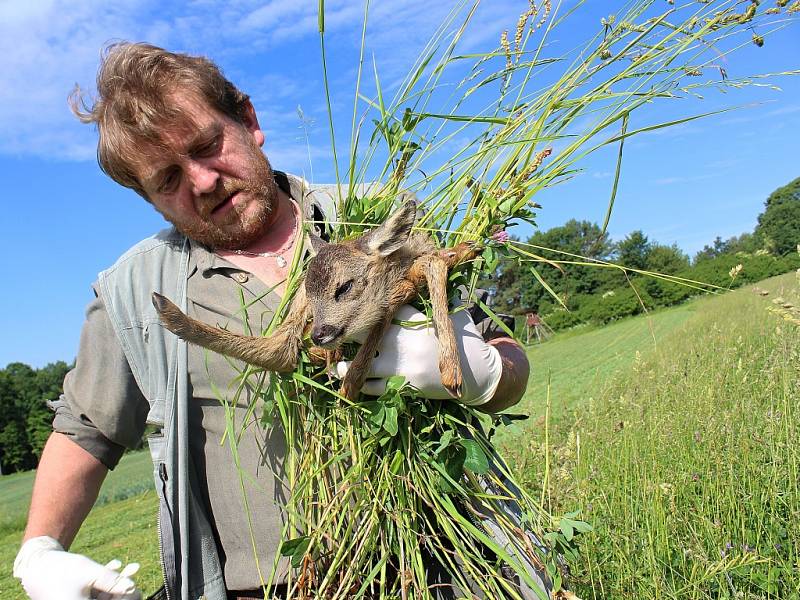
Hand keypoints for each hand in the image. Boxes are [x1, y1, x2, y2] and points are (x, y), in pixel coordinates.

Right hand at [14, 536, 140, 599]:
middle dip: (122, 588)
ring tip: (132, 566)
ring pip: (101, 596)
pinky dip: (103, 582)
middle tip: (135, 571)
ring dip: (115, 583)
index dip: (125, 598)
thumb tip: (133, 589)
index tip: (137, 587)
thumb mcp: (92, 573)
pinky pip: (92, 593)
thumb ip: (113, 582)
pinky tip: (115, 565)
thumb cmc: (63, 569)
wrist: (36, 565)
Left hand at [336, 304, 502, 405]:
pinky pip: (375, 386)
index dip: (363, 308)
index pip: (382, 309)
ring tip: (337, 365)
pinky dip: (362, 385)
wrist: (477, 372)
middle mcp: (404, 341)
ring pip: (364, 364)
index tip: (347, 306)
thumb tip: (440, 265)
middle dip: (350, 333)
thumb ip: (442, 294)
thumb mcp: (453, 313)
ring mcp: (402, 364)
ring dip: (347, 366)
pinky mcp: (404, 384)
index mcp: (414, 320)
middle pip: (365, 334)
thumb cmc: (466, 340)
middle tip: (335, 333)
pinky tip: (353, 384)